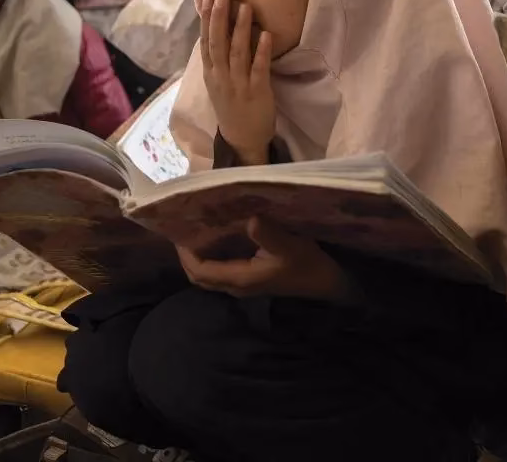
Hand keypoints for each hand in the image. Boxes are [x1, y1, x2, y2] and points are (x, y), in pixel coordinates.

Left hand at [177, 217, 353, 300]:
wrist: (327, 284)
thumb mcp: (292, 245)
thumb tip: (250, 220)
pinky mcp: (250, 280)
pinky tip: (216, 238)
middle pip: (199, 277)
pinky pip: (220, 272)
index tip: (179, 231)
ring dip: (197, 258)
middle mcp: (237, 285)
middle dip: (187, 256)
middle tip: (183, 229)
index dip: (186, 254)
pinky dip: (211, 258)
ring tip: (195, 231)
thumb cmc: (308, 264)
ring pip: (209, 276)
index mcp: (242, 278)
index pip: (202, 271)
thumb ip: (270, 235)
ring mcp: (243, 285)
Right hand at [201, 0, 274, 165]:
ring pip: (237, 53)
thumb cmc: (231, 106)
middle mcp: (221, 77)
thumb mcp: (217, 82)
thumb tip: (218, 30)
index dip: (206, 19)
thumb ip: (217, 59)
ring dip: (241, 29)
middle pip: (218, 43)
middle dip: (219, 18)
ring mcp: (238, 85)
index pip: (206, 42)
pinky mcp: (257, 92)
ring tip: (245, 7)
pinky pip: (259, 69)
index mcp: (210, 73)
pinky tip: (266, 35)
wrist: (242, 139)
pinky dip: (262, 51)